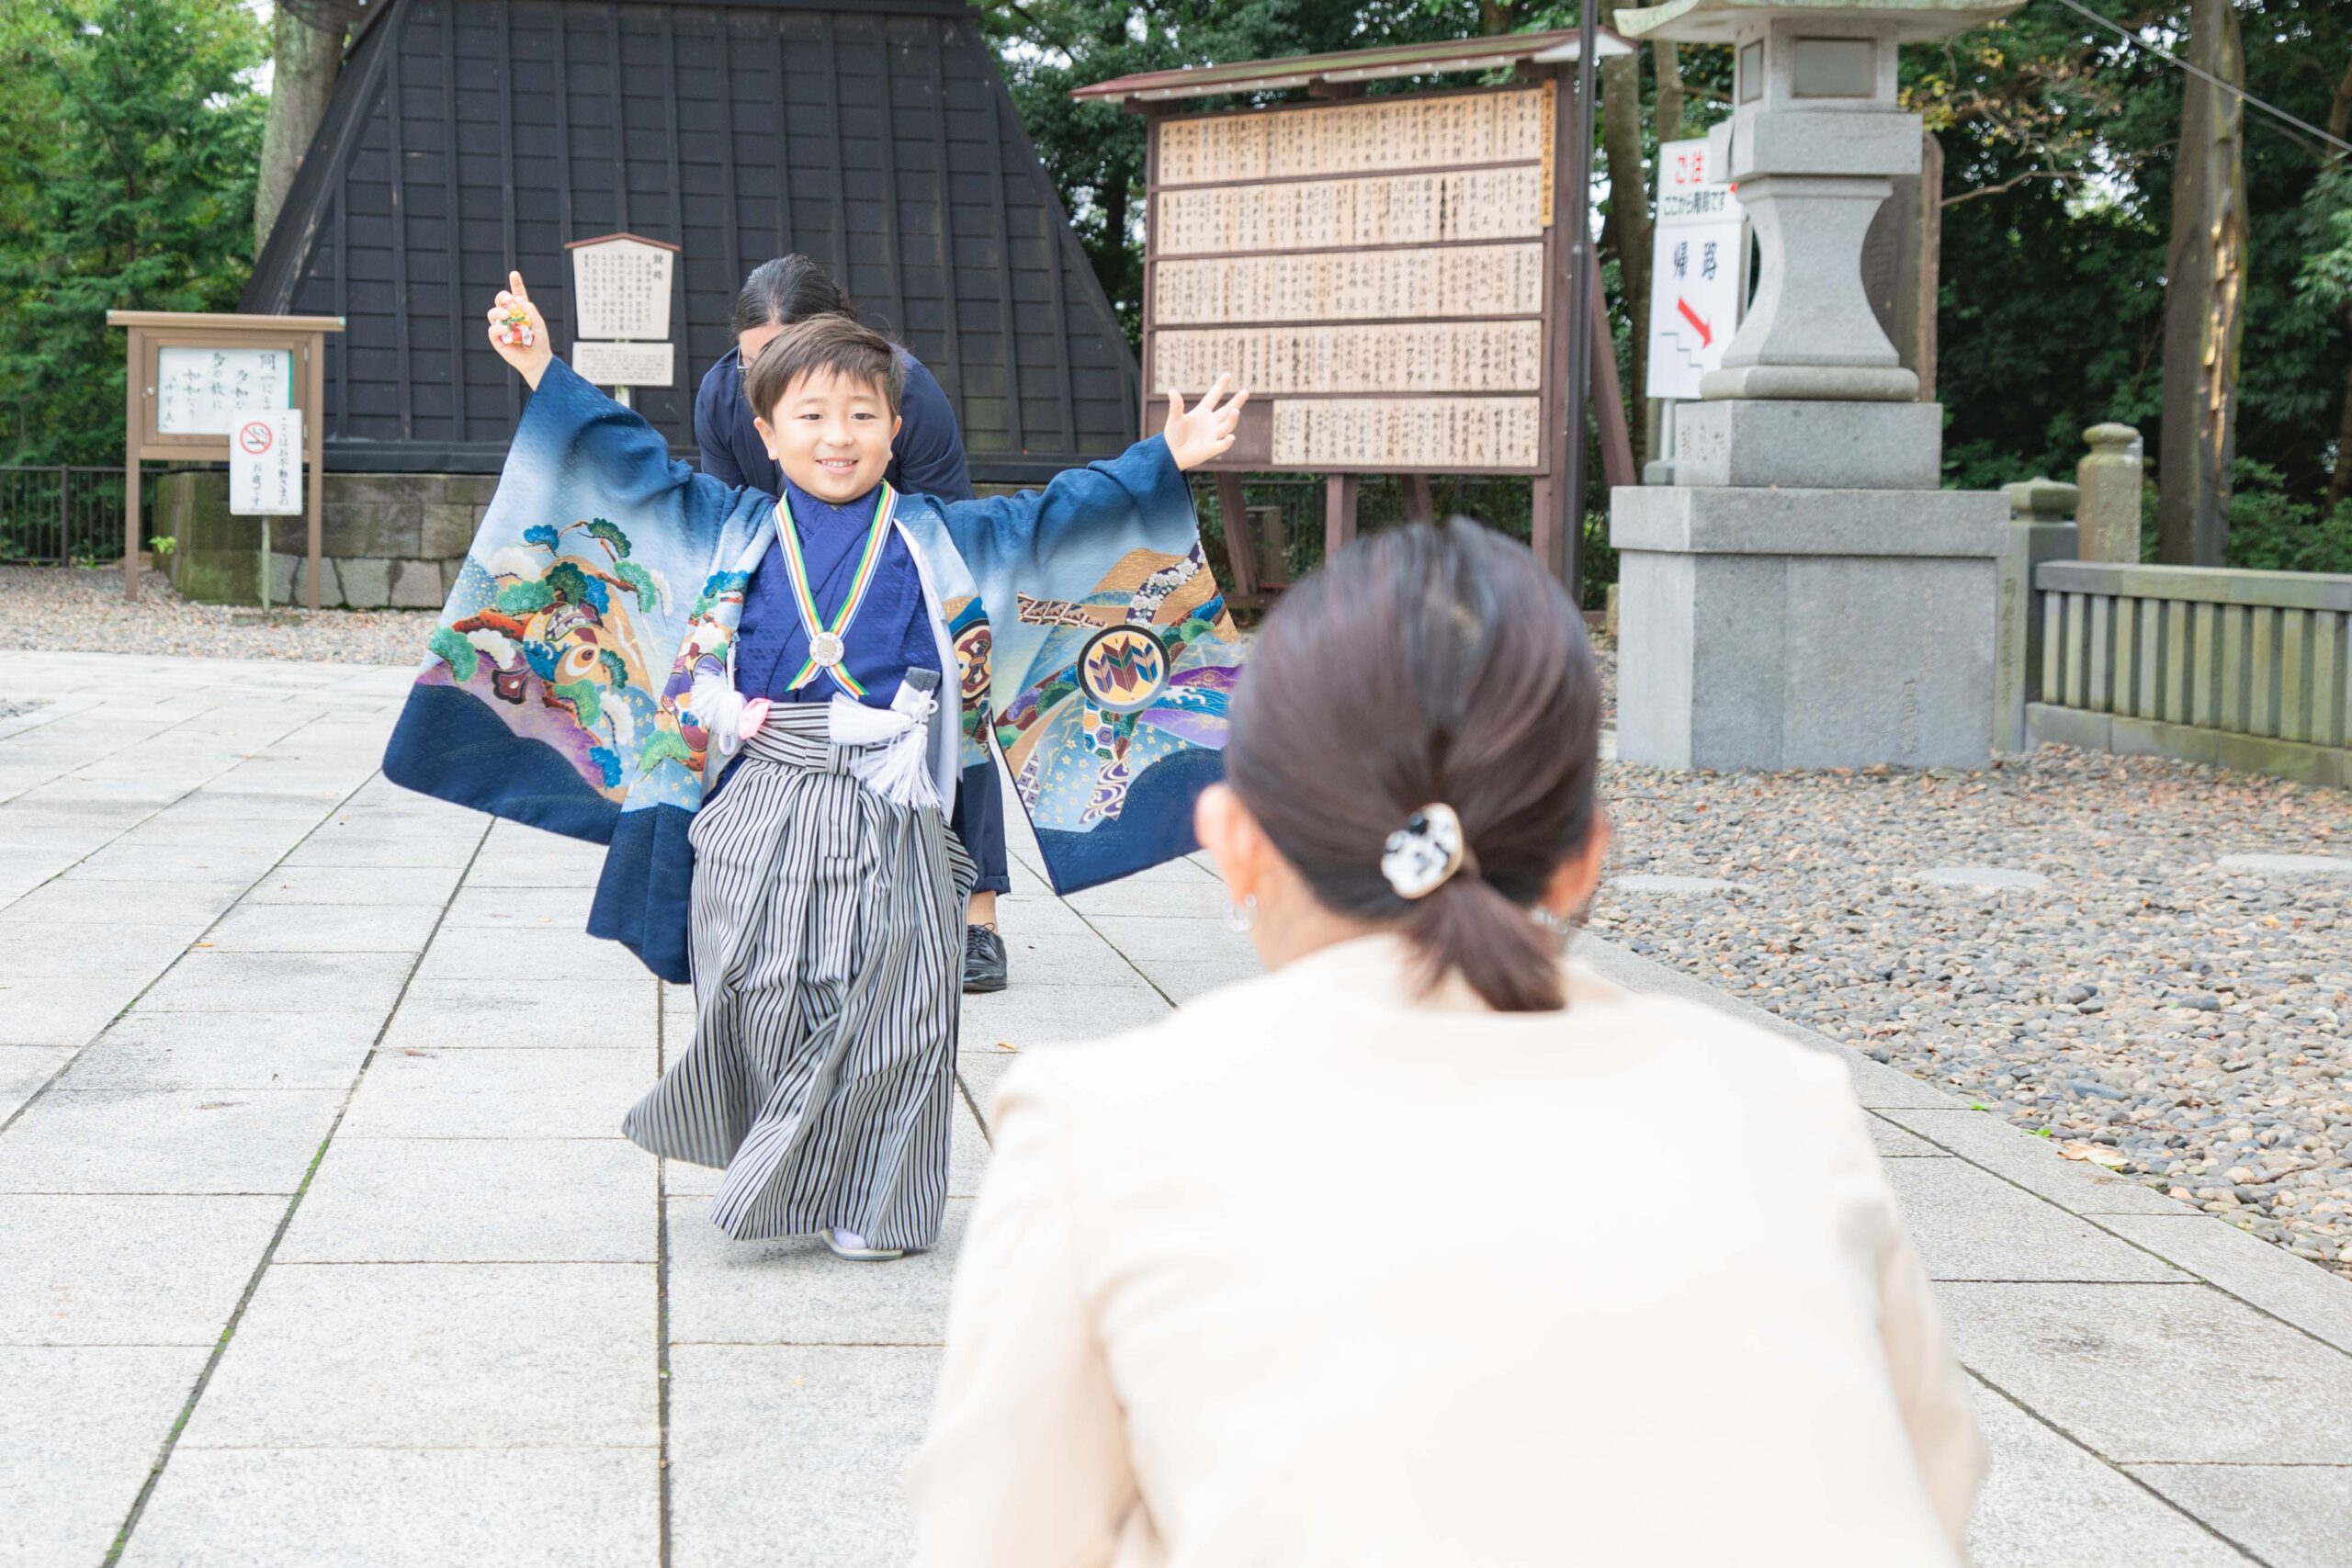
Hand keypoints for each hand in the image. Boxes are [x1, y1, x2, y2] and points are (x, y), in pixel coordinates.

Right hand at [483, 270, 552, 388]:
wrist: (537, 360)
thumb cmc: (539, 341)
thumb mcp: (538, 323)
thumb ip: (529, 310)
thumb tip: (517, 299)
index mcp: (521, 311)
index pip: (517, 295)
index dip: (515, 284)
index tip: (514, 274)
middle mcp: (509, 317)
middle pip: (500, 301)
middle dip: (502, 297)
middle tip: (509, 300)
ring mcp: (501, 326)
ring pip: (493, 313)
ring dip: (499, 312)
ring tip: (507, 316)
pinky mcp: (497, 339)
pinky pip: (492, 329)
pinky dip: (498, 327)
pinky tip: (506, 329)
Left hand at [1162, 374, 1247, 472]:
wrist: (1171, 454)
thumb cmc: (1173, 435)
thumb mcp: (1174, 418)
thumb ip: (1176, 406)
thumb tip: (1171, 391)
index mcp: (1202, 412)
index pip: (1213, 396)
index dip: (1220, 386)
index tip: (1228, 375)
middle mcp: (1211, 422)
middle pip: (1227, 410)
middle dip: (1236, 401)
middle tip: (1245, 392)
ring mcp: (1213, 435)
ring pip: (1227, 425)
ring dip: (1232, 419)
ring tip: (1235, 411)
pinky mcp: (1212, 448)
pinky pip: (1223, 444)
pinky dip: (1227, 442)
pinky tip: (1230, 437)